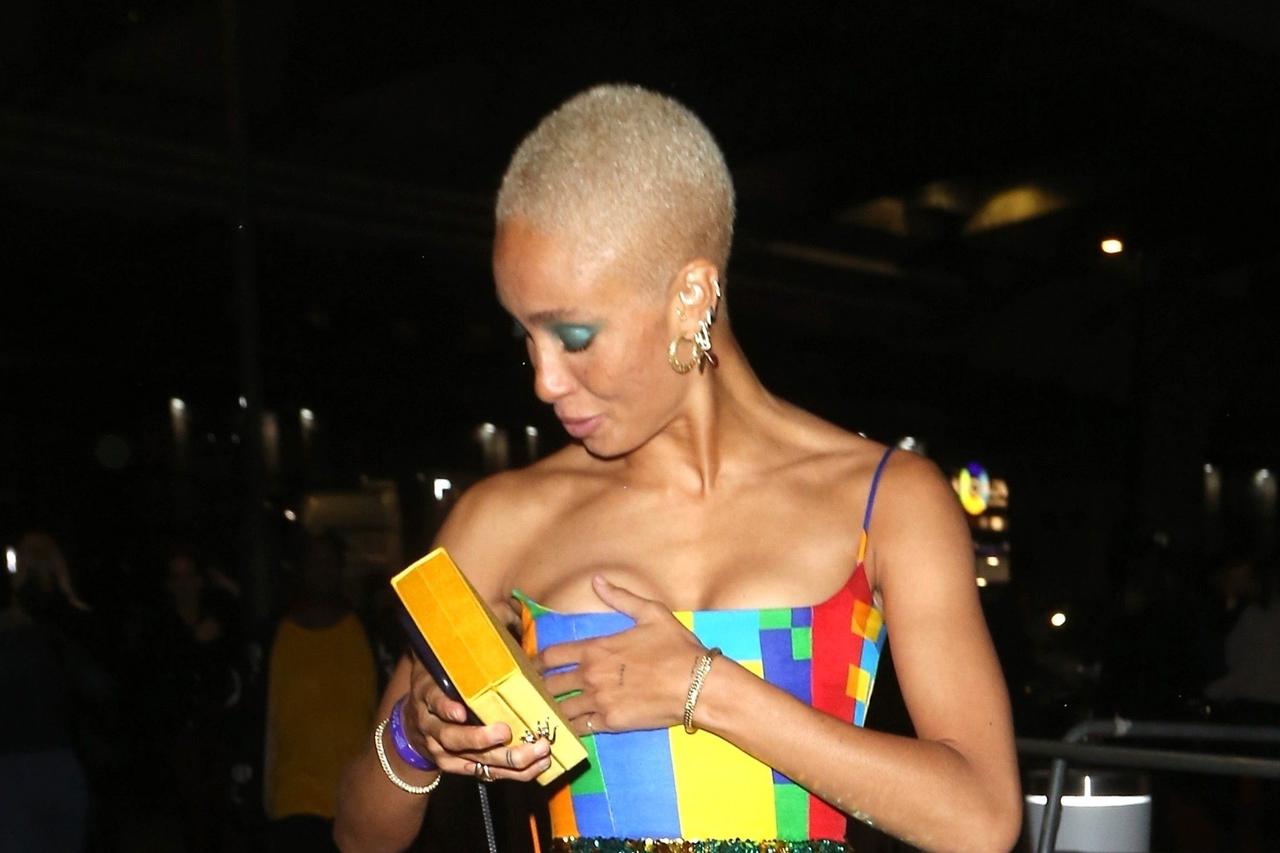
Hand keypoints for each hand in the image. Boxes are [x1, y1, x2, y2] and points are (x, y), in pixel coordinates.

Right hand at [402, 654, 550, 781]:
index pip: (433, 701)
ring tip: (536, 751)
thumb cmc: (440, 682)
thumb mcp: (444, 660)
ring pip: (473, 760)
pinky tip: (536, 766)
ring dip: (507, 759)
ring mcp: (443, 751)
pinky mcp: (458, 768)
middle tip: (507, 732)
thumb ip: (468, 642)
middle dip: (481, 738)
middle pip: (453, 738)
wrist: (413, 725)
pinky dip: (512, 773)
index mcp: (428, 694)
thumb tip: (505, 608)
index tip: (460, 711)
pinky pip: (485, 774)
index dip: (445, 708)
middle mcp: (432, 726)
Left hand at [537, 575, 706, 734]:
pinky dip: (570, 727)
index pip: (551, 655)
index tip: (531, 666)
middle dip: (540, 686)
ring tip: (546, 710)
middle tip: (534, 690)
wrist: (697, 684)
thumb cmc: (676, 647)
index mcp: (596, 648)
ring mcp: (599, 701)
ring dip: (552, 708)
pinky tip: (567, 727)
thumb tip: (597, 580)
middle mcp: (591, 675)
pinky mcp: (611, 723)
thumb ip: (620, 597)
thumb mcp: (651, 613)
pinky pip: (579, 728)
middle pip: (550, 684)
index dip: (536, 661)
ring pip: (561, 708)